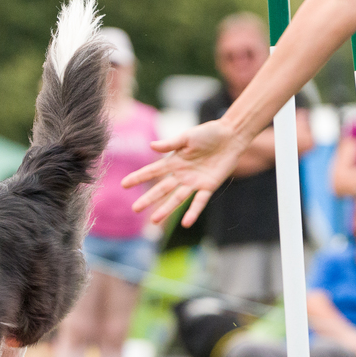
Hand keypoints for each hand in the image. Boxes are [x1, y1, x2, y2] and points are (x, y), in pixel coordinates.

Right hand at [123, 118, 250, 225]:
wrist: (231, 136)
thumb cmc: (209, 133)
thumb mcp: (187, 136)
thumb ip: (170, 143)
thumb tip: (151, 146)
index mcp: (173, 161)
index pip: (152, 171)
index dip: (138, 177)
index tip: (124, 184)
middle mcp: (181, 174)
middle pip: (162, 189)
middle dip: (149, 199)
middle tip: (135, 209)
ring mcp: (194, 182)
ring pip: (177, 199)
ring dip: (166, 209)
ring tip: (154, 220)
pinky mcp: (208, 186)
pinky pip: (199, 201)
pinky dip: (193, 212)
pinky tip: (186, 223)